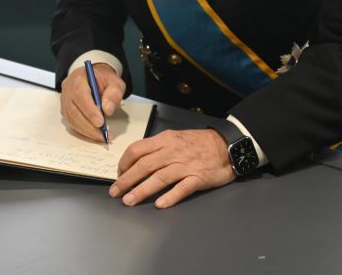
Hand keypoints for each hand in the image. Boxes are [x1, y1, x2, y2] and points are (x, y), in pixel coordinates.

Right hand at [60, 62, 124, 141]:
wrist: (95, 77)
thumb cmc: (104, 79)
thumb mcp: (115, 82)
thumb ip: (113, 94)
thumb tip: (107, 109)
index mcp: (78, 78)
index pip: (80, 95)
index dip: (89, 110)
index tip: (101, 122)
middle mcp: (68, 89)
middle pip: (74, 110)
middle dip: (89, 125)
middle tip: (103, 134)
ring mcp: (65, 100)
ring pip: (71, 119)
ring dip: (86, 130)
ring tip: (101, 136)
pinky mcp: (65, 109)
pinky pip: (71, 122)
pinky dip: (82, 130)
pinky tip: (94, 134)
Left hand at [110, 129, 234, 208]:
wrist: (227, 144)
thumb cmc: (199, 142)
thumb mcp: (176, 137)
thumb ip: (158, 147)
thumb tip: (138, 160)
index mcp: (165, 140)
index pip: (138, 149)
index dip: (124, 163)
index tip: (118, 174)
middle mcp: (173, 152)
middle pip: (144, 165)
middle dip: (127, 180)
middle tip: (115, 192)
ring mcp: (186, 165)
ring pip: (159, 178)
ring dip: (142, 190)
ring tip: (129, 200)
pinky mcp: (199, 178)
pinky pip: (182, 188)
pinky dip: (170, 196)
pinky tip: (160, 204)